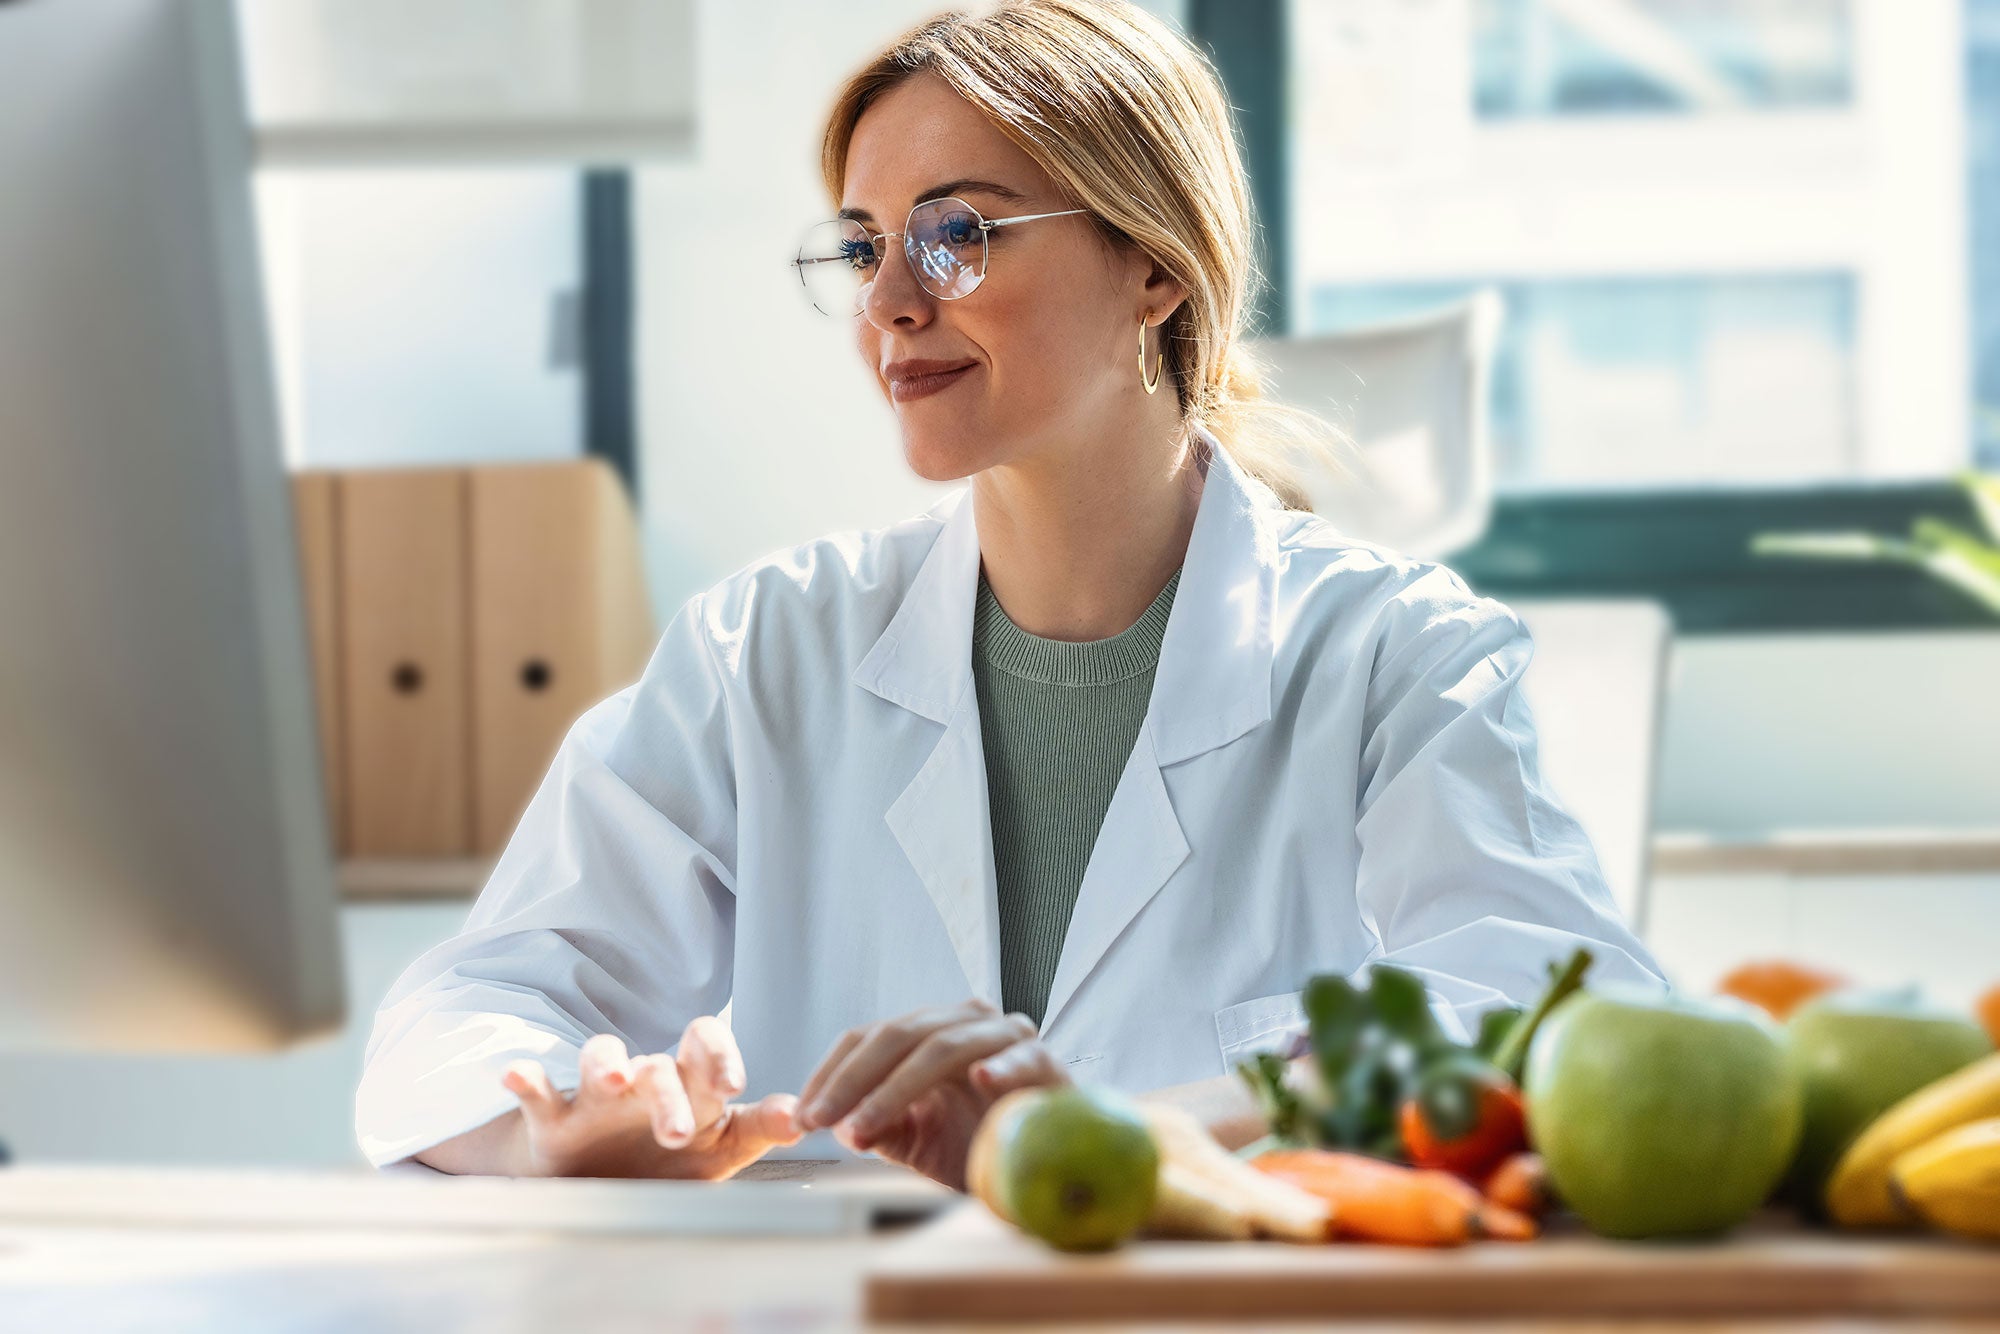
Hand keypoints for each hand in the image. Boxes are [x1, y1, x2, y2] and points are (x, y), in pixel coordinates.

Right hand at [500, 1016, 801, 1178]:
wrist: (602, 1181)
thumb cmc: (673, 1156)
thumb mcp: (722, 1147)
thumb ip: (760, 1128)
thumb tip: (806, 1116)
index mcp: (690, 1083)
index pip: (706, 1044)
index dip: (720, 1055)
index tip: (734, 1084)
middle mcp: (645, 1079)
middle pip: (658, 1065)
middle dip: (668, 1095)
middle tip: (677, 1135)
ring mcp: (597, 1095)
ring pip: (601, 1059)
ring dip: (606, 1065)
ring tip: (611, 1082)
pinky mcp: (555, 1117)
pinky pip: (538, 1090)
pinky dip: (527, 1078)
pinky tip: (516, 1074)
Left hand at [792, 998, 1070, 1189]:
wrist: (1044, 1166)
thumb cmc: (976, 1144)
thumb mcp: (912, 1139)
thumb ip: (873, 1125)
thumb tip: (826, 1124)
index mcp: (927, 1031)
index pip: (868, 1037)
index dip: (831, 1074)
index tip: (802, 1117)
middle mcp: (964, 1022)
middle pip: (898, 1035)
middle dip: (853, 1081)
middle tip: (824, 1121)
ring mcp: (1006, 1036)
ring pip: (944, 1046)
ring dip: (898, 1088)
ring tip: (865, 1126)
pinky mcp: (1046, 1061)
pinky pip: (1022, 1056)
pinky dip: (1002, 1066)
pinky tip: (981, 1079)